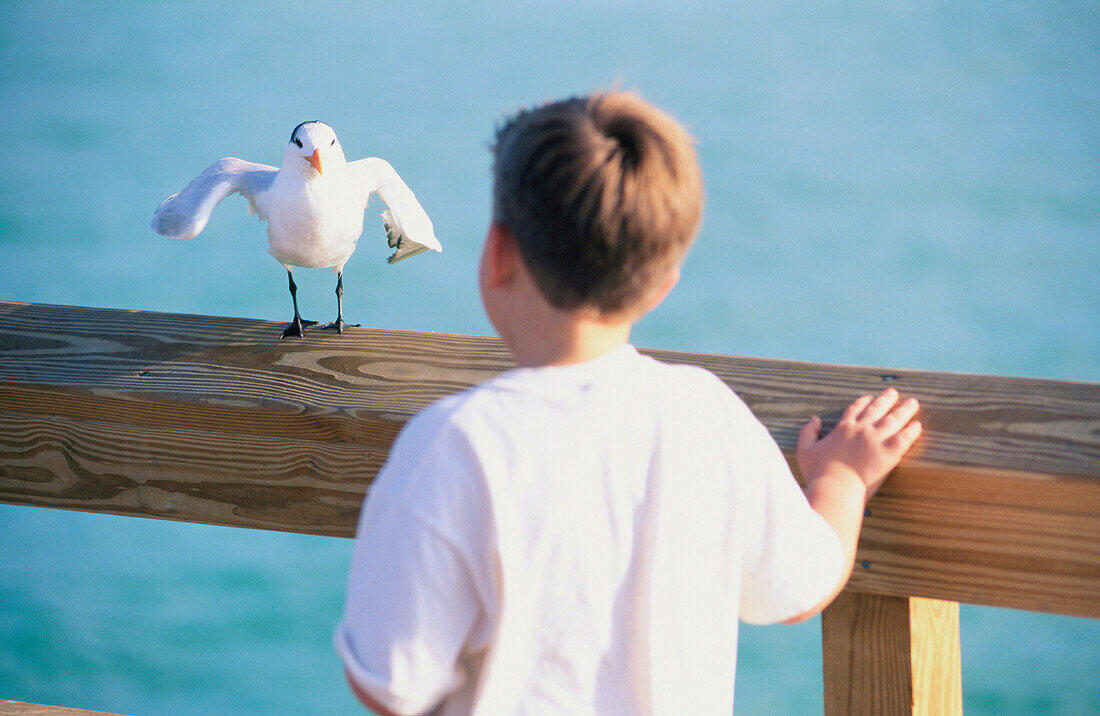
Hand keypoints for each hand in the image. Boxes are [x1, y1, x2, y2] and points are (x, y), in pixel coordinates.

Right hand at [796, 388, 921, 498]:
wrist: (836, 487)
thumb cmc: (819, 472)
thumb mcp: (805, 450)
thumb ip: (808, 432)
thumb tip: (814, 419)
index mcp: (843, 427)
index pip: (856, 408)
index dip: (864, 401)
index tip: (870, 398)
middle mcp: (862, 428)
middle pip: (878, 408)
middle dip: (887, 399)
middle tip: (894, 393)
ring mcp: (877, 439)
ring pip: (895, 419)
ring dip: (905, 409)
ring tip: (913, 403)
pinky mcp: (890, 452)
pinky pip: (905, 437)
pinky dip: (912, 430)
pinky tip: (917, 426)